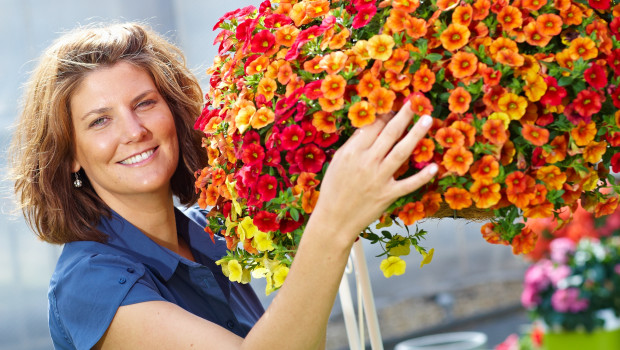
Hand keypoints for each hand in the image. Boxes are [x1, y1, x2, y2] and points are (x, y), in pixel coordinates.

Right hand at [311, 101, 436, 241]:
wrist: (334, 220)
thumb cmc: (333, 190)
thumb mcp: (337, 163)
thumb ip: (353, 145)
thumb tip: (369, 128)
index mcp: (352, 152)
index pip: (372, 126)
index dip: (385, 114)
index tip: (394, 107)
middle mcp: (367, 162)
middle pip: (389, 133)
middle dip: (404, 115)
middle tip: (416, 102)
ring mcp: (379, 179)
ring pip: (402, 152)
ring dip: (416, 134)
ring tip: (427, 120)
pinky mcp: (388, 195)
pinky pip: (409, 184)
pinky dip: (422, 176)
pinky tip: (434, 167)